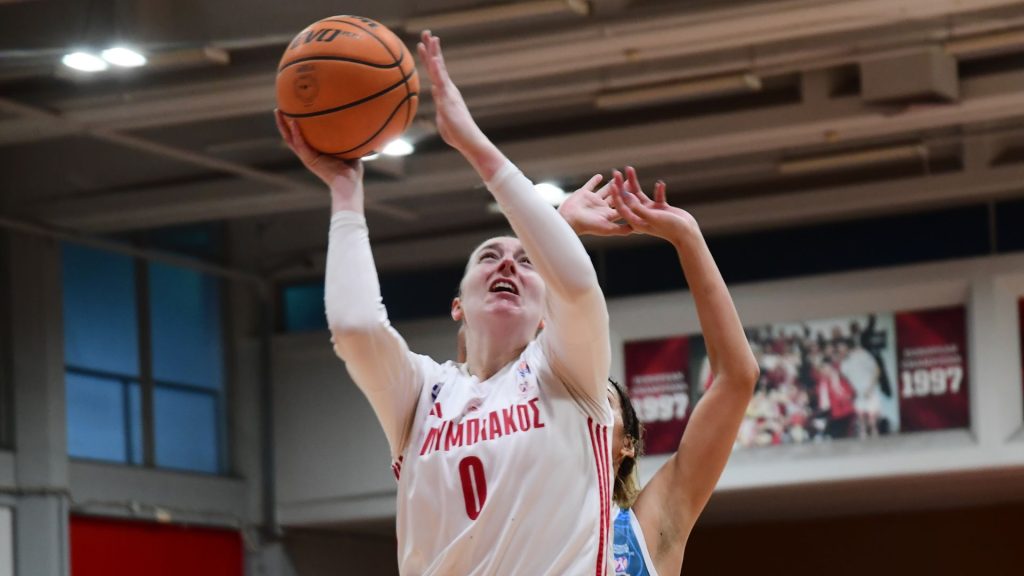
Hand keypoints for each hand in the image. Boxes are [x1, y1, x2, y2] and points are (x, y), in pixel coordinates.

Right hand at [275, 110, 363, 212]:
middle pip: (290, 136)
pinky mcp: (310, 160)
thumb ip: (348, 137)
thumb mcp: (349, 149)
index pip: (299, 136)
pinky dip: (296, 133)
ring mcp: (307, 157)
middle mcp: (307, 153)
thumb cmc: (351, 169)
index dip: (293, 124)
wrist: (349, 183)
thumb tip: (356, 121)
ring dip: (283, 125)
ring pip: (289, 139)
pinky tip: (294, 122)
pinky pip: (300, 144)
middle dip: (282, 122)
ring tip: (278, 111)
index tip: (291, 110)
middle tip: (278, 109)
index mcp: (314, 151)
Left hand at [416, 31, 488, 159]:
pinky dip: (437, 69)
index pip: (435, 72)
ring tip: (430, 37)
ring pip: (439, 69)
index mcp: (445, 93)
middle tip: (426, 32)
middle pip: (437, 65)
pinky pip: (442, 81)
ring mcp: (449, 92)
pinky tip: (434, 58)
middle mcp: (448, 89)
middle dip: (431, 48)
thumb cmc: (456, 134)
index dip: (429, 57)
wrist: (469, 141)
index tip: (424, 44)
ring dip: (434, 52)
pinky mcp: (449, 99)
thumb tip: (433, 91)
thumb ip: (438, 102)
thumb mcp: (443, 116)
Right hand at [558, 174, 631, 236]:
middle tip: (631, 181)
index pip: (622, 205)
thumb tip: (637, 230)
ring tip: (618, 176)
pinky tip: (600, 176)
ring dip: (612, 183)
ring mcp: (592, 200)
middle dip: (623, 189)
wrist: (569, 220)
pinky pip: (590, 185)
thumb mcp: (607, 228)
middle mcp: (601, 207)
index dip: (630, 200)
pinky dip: (595, 181)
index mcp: (608, 214)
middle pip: (615, 196)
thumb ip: (621, 229)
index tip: (638, 193)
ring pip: (605, 189)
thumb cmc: (587, 226)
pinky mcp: (583, 193)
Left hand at [610, 166, 696, 244]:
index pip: (622, 207)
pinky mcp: (660, 208)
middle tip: (616, 172)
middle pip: (628, 199)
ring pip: (640, 195)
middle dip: (622, 185)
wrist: (687, 233)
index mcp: (636, 222)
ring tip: (629, 169)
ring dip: (634, 182)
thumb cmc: (671, 228)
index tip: (612, 183)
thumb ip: (641, 210)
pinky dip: (658, 190)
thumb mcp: (654, 218)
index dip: (616, 195)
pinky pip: (656, 196)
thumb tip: (629, 202)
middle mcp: (641, 216)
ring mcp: (650, 212)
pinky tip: (660, 184)